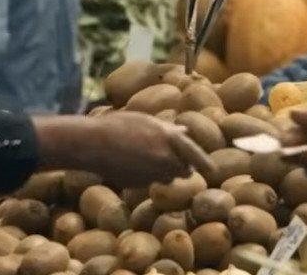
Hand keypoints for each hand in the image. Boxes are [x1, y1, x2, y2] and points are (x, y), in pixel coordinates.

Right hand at [37, 112, 214, 187]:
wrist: (92, 144)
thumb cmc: (119, 125)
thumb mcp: (146, 121)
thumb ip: (168, 129)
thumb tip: (184, 132)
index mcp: (170, 140)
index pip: (197, 156)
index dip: (207, 164)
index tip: (213, 170)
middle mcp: (166, 160)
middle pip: (185, 171)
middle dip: (182, 166)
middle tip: (172, 157)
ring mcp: (153, 176)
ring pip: (168, 178)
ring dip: (165, 172)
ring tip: (149, 157)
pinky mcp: (140, 185)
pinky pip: (149, 182)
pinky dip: (146, 175)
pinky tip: (131, 163)